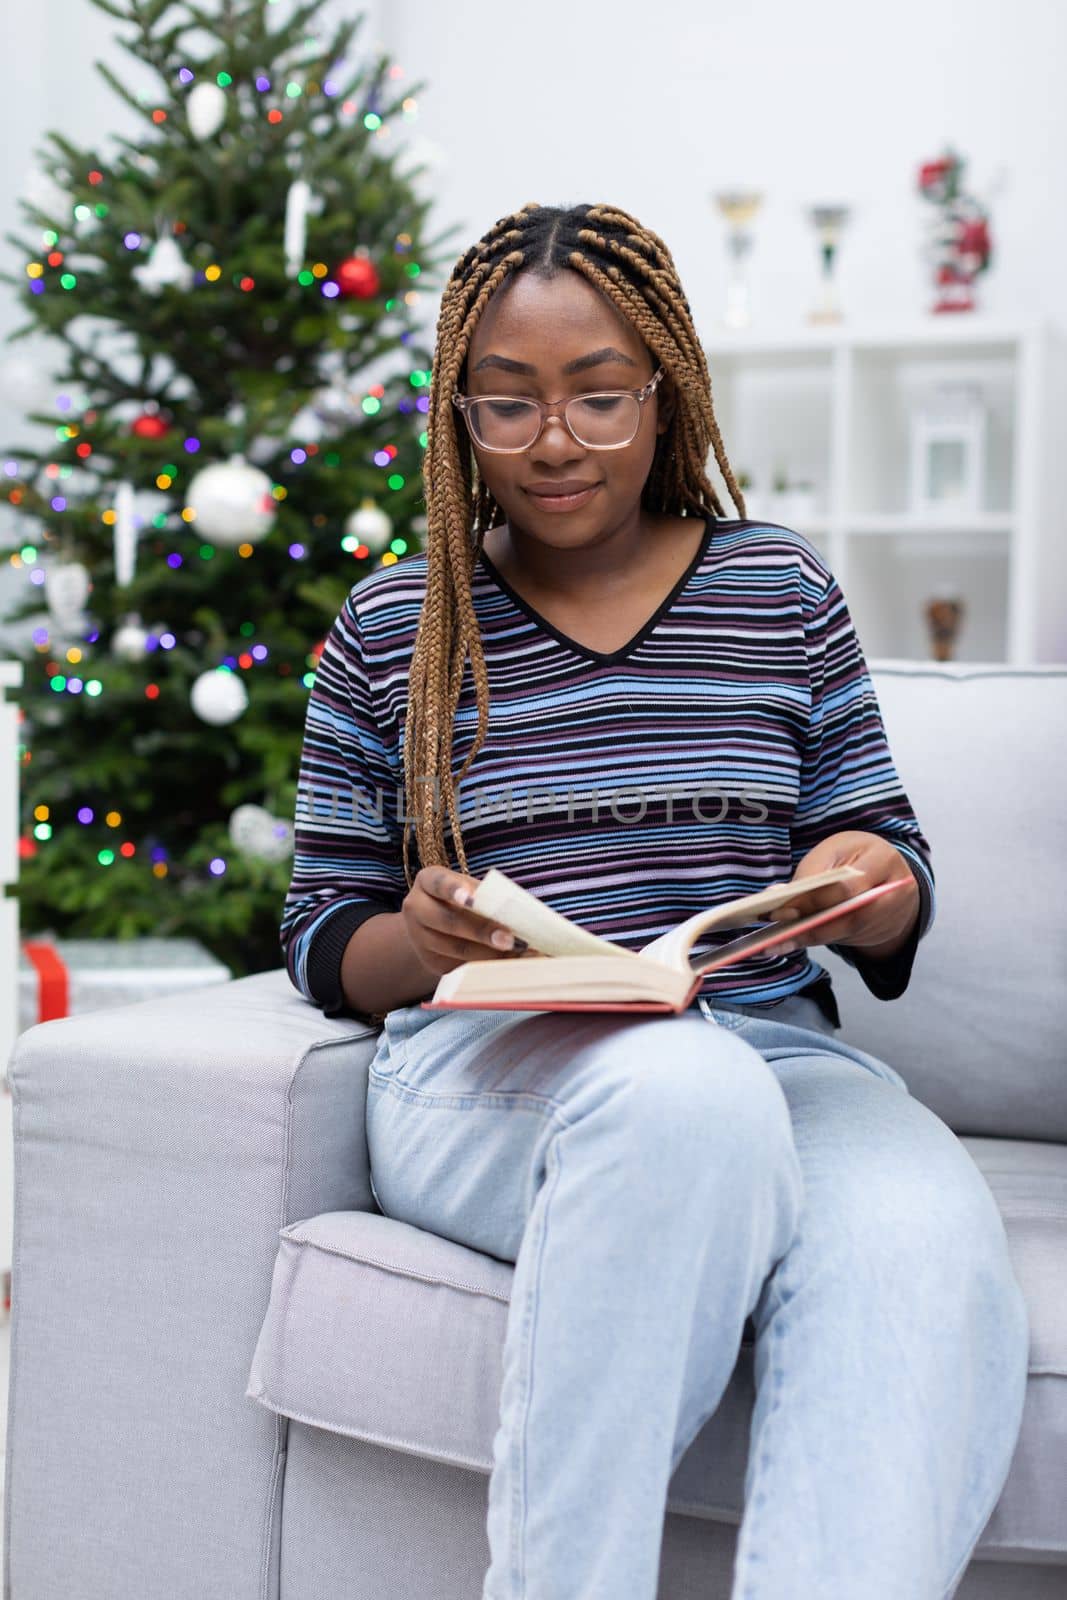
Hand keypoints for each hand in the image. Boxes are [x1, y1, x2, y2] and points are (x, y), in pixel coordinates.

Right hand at [401, 866, 533, 977]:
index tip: (472, 900)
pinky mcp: (430, 961)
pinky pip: (460, 965)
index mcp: (427, 881)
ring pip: (455, 948)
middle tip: (510, 939)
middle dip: (482, 931)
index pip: (439, 883)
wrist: (435, 924)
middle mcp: (416, 908)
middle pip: (448, 921)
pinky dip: (486, 964)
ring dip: (489, 952)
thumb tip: (519, 913)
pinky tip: (507, 962)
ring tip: (516, 952)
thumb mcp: (469, 889)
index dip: (454, 890)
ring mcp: (419, 937)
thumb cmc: (461, 900)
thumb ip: (486, 895)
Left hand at [772, 831, 919, 959]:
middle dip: (810, 927)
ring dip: (810, 938)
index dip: (812, 902)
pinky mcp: (884, 932)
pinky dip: (819, 940)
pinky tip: (793, 942)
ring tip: (777, 944)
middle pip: (849, 917)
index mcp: (883, 859)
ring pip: (847, 933)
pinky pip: (848, 939)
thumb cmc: (854, 856)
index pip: (846, 888)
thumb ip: (810, 873)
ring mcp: (893, 915)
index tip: (779, 911)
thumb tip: (778, 896)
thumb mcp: (833, 852)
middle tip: (776, 937)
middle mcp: (896, 890)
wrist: (889, 871)